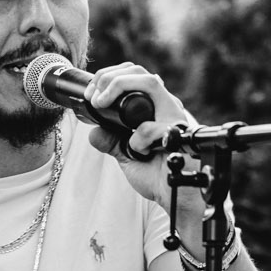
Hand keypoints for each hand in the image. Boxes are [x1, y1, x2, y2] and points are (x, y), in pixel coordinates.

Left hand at [83, 62, 201, 211]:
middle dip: (111, 77)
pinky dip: (137, 139)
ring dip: (120, 88)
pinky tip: (140, 153)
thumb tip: (93, 133)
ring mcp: (174, 116)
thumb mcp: (127, 156)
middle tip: (93, 96)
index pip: (135, 75)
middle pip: (141, 72)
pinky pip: (151, 126)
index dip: (110, 76)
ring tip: (101, 103)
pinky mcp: (180, 132)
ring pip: (150, 83)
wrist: (177, 198)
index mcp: (154, 108)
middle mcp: (166, 106)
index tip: (90, 93)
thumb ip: (112, 143)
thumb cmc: (158, 176)